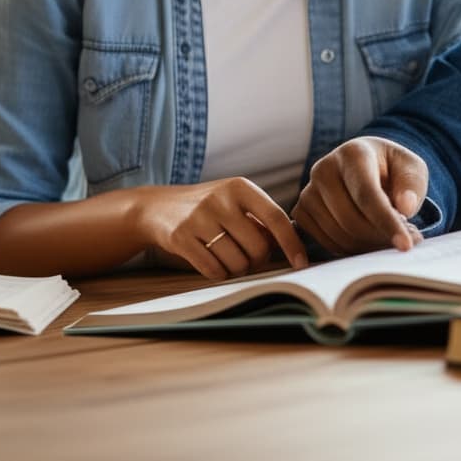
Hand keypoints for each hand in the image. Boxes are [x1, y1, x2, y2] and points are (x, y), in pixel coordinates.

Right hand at [132, 178, 307, 279]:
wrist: (159, 206)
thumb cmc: (209, 207)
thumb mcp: (235, 202)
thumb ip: (260, 220)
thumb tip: (287, 246)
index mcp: (240, 187)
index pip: (276, 218)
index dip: (292, 243)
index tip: (301, 262)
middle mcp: (221, 199)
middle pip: (258, 248)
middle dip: (257, 260)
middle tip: (248, 257)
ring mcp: (199, 218)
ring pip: (237, 263)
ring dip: (237, 269)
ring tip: (227, 256)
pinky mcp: (181, 238)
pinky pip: (213, 271)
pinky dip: (218, 273)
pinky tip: (212, 261)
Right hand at [292, 136, 426, 254]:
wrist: (364, 167)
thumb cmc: (391, 169)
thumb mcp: (411, 168)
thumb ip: (412, 184)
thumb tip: (406, 206)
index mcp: (353, 153)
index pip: (367, 194)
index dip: (387, 222)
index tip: (406, 246)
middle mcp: (324, 169)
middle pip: (350, 220)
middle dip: (379, 237)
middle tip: (404, 241)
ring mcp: (308, 191)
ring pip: (337, 235)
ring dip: (366, 246)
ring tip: (386, 236)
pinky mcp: (301, 211)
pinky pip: (324, 243)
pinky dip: (348, 249)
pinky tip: (366, 239)